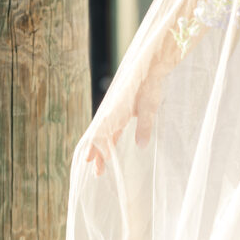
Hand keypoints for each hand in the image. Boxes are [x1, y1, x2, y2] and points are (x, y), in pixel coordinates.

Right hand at [85, 54, 175, 175]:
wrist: (148, 67)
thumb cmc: (148, 86)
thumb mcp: (149, 106)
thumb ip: (145, 126)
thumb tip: (142, 146)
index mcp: (114, 112)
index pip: (99, 134)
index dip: (95, 148)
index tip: (90, 161)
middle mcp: (110, 112)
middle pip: (99, 137)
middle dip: (97, 154)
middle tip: (97, 172)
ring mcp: (114, 112)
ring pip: (104, 134)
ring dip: (102, 149)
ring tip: (100, 165)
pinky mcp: (120, 110)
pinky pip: (111, 128)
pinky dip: (109, 140)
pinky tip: (110, 149)